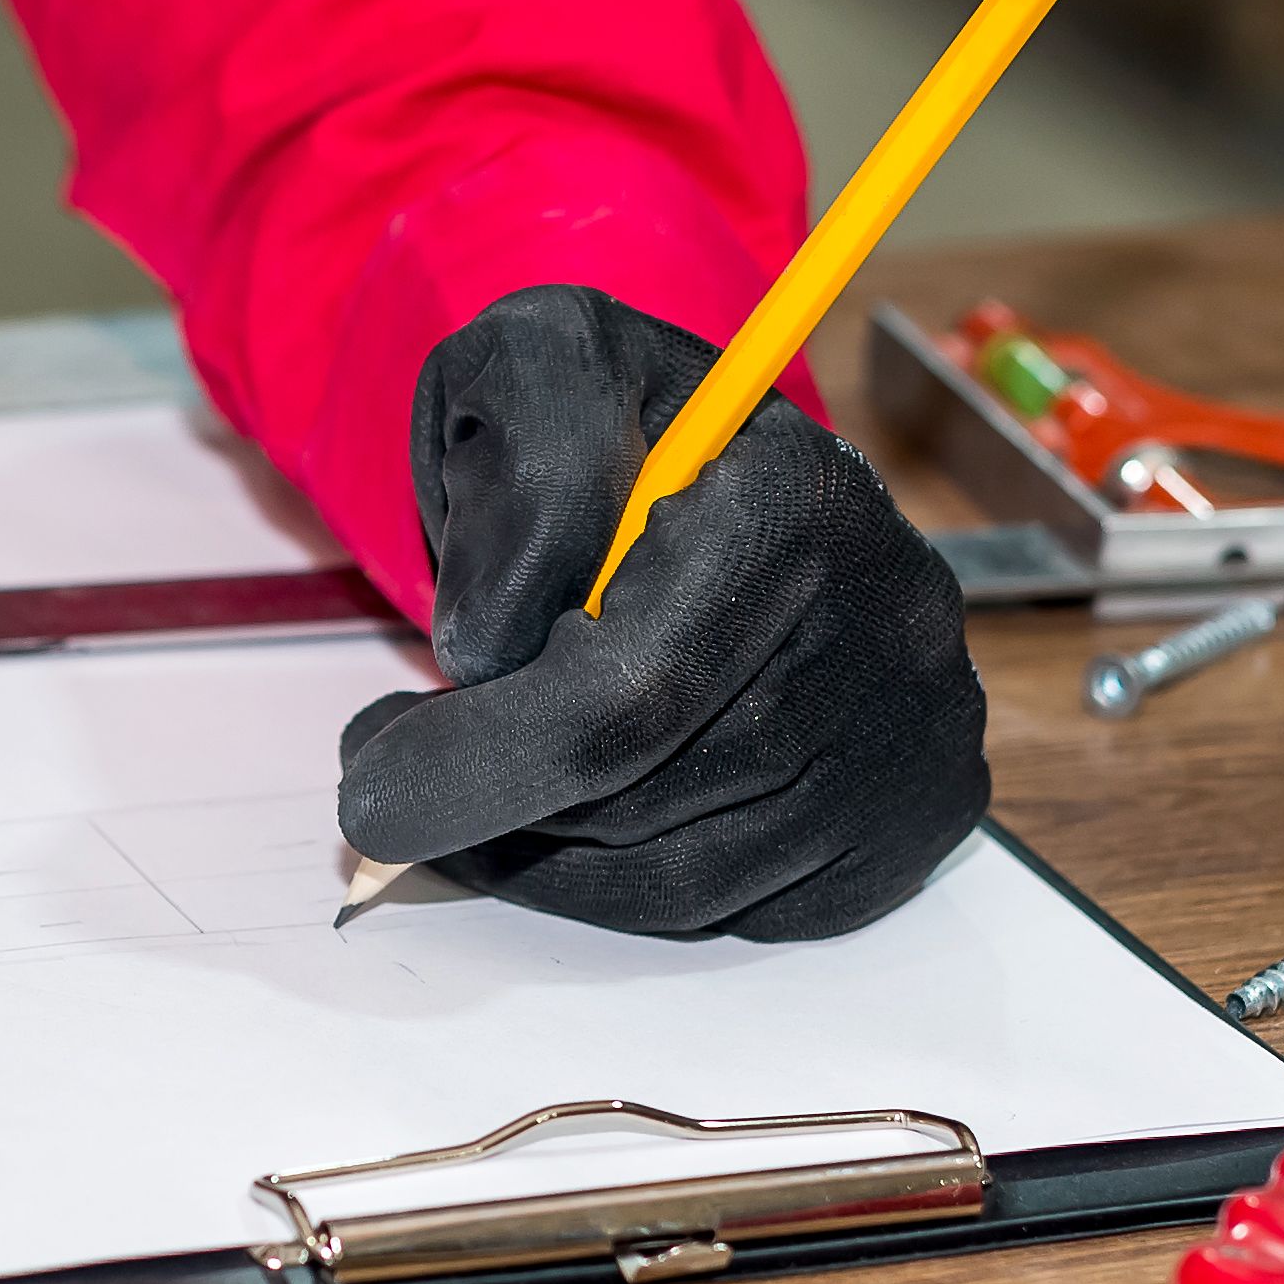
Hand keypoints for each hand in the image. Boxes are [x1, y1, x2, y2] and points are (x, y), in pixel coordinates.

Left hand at [331, 286, 988, 938]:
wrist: (719, 470)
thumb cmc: (611, 429)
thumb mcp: (531, 368)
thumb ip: (513, 470)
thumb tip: (497, 646)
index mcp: (799, 498)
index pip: (628, 693)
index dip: (479, 757)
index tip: (372, 775)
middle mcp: (889, 624)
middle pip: (642, 797)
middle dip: (490, 801)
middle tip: (393, 780)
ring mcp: (911, 736)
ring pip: (682, 878)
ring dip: (543, 856)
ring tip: (473, 786)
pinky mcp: (907, 825)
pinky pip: (735, 914)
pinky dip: (622, 886)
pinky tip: (578, 814)